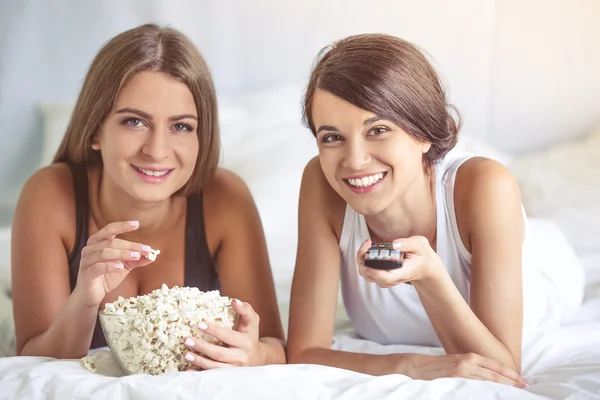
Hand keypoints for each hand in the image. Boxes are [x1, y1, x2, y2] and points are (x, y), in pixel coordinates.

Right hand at [75, 221, 154, 306]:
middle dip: (130, 245)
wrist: (91, 295)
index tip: (137, 224)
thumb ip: (136, 259)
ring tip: (136, 256)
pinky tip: (120, 267)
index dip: (122, 226)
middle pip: (111, 242)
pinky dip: (110, 266)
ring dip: (122, 253)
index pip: (110, 229)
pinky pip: (98, 267)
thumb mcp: (124, 266)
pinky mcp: (86, 274)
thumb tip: (152, 254)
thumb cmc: (107, 277)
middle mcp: (90, 248)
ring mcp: (86, 261)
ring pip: (104, 252)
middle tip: (145, 249)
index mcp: (98, 242)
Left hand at [183, 299, 263, 368]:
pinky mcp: (228, 376)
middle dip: (202, 347)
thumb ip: (245, 309)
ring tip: (186, 353)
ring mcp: (235, 369)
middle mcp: (241, 357)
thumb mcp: (252, 321)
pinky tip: (189, 370)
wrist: (258, 357)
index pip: (228, 336)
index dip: (214, 331)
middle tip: (187, 339)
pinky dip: (200, 374)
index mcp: (246, 342)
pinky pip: (212, 377)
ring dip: (199, 361)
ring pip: (215, 367)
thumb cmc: (250, 335)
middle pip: (219, 354)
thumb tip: (234, 301)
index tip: (199, 324)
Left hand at [357, 236, 442, 287]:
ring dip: (362, 260)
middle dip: (363, 261)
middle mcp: (392, 278)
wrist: (424, 266)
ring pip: (367, 275)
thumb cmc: (421, 255)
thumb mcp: (420, 245)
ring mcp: (386, 278)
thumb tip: (394, 245)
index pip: (386, 278)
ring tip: (367, 244)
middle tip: (367, 244)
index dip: (374, 272)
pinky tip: (368, 248)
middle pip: (371, 277)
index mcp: (402, 272)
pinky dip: (364, 260)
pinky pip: (368, 271)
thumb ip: (408, 244)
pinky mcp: (381, 275)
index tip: (367, 261)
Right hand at [407, 353, 528, 387]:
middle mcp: (468, 363)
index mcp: (469, 357)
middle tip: (525, 385)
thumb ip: (470, 368)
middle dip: (511, 380)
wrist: (417, 367)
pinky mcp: (457, 378)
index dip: (509, 373)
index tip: (521, 379)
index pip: (495, 366)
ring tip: (516, 390)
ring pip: (488, 380)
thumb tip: (485, 377)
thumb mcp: (455, 363)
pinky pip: (476, 385)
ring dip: (503, 385)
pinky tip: (496, 393)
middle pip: (495, 373)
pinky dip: (488, 389)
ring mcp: (463, 372)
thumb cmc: (436, 367)